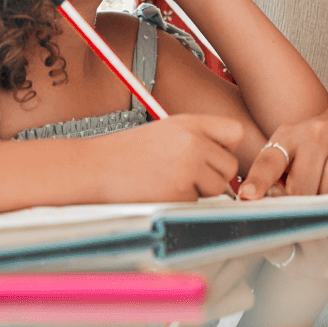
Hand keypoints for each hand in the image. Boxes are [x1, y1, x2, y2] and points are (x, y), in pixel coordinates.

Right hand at [91, 113, 242, 201]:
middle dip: (214, 177)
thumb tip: (227, 161)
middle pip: (230, 166)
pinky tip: (159, 193)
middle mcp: (193, 141)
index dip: (227, 148)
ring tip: (168, 183)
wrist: (92, 168)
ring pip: (217, 189)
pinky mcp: (179, 193)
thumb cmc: (126, 153)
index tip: (213, 156)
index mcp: (190, 122)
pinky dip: (182, 204)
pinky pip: (196, 204)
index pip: (235, 132)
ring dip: (199, 192)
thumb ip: (198, 139)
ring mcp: (188, 167)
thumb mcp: (165, 131)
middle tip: (186, 177)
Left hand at [238, 112, 327, 199]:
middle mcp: (314, 131)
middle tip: (307, 201)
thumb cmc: (315, 144)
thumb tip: (271, 201)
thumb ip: (277, 176)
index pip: (270, 161)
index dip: (258, 181)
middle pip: (303, 188)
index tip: (248, 197)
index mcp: (288, 134)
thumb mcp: (291, 151)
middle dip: (304, 203)